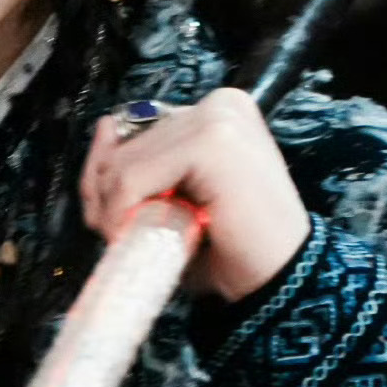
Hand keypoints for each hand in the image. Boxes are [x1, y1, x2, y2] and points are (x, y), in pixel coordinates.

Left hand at [78, 88, 312, 301]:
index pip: (132, 128)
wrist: (282, 282)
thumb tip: (103, 127)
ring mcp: (218, 118)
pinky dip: (123, 214)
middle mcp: (219, 105)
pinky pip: (132, 177)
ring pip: (122, 163)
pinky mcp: (211, 142)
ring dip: (115, 212)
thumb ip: (132, 165)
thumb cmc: (230, 249)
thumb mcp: (169, 202)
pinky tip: (145, 237)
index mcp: (217, 112)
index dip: (109, 180)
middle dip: (107, 198)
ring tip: (142, 241)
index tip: (115, 220)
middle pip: (123, 146)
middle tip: (125, 237)